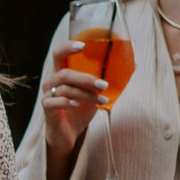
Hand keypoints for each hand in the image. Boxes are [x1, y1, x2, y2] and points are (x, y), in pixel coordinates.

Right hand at [39, 39, 109, 158]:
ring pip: (65, 89)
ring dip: (86, 94)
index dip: (68, 47)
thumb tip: (133, 65)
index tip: (82, 45)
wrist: (68, 134)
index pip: (59, 54)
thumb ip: (106, 78)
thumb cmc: (80, 109)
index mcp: (61, 72)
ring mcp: (48, 95)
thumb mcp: (94, 92)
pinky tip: (77, 105)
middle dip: (86, 78)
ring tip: (102, 100)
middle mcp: (52, 81)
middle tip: (104, 84)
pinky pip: (53, 102)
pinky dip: (66, 102)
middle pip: (65, 73)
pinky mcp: (47, 109)